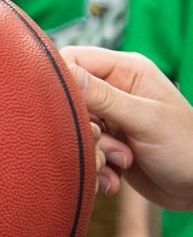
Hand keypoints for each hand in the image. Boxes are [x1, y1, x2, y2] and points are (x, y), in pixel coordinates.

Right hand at [62, 45, 192, 210]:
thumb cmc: (187, 148)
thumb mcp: (144, 119)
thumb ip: (103, 96)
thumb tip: (64, 73)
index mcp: (126, 70)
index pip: (75, 58)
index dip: (61, 78)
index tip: (57, 103)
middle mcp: (114, 89)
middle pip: (71, 97)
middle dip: (82, 126)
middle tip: (103, 141)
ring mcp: (110, 117)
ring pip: (75, 127)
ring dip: (92, 150)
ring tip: (119, 162)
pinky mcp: (108, 142)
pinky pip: (84, 149)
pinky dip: (95, 166)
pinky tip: (114, 177)